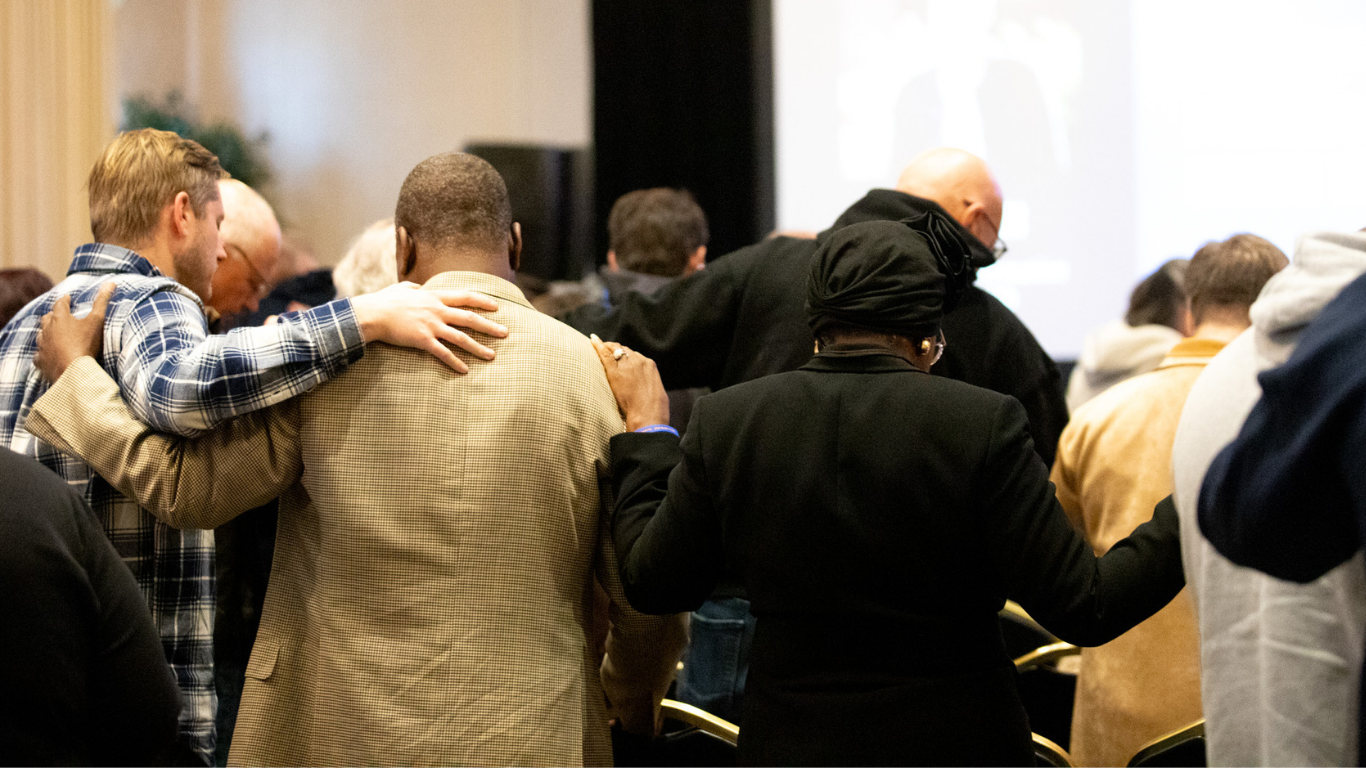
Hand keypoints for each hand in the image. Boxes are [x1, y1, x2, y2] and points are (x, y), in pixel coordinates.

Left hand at [34, 281, 115, 382]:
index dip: (65, 300)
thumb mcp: (97, 321)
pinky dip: (43, 353)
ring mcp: (42, 345)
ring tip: (53, 334)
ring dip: (47, 333)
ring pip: (41, 335)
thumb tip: (111, 282)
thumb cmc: (85, 344)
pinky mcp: (40, 361)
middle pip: (47, 318)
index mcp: (60, 318)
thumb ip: (102, 301)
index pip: (60, 303)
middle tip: (59, 315)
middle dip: (53, 315)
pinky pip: (39, 355)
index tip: (68, 298)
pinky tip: (47, 355)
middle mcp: (47, 329)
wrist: (74, 371)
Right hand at [350, 282, 508, 373]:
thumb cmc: (384, 301)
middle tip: (505, 333)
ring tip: (492, 356)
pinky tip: (464, 370)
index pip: (465, 296)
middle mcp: (437, 310)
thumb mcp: (401, 288)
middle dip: (490, 326)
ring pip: (461, 338)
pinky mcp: (422, 340)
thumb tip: (417, 286)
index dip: (483, 301)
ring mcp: (431, 326)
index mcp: (434, 296)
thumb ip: (413, 287)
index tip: (497, 307)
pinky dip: (455, 362)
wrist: (371, 313)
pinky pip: (443, 353)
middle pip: (470, 318)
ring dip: (478, 348)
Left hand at [590, 334, 669, 431]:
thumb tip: (643, 389)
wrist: (648, 416)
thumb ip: (647, 385)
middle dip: (615, 351)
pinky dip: (597, 345)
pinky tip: (592, 340)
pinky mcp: (615, 371)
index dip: (624, 355)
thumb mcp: (655, 393)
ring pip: (614, 349)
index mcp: (649, 366)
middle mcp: (639, 361)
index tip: (618, 357)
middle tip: (606, 352)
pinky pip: (604, 353)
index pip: (634, 355)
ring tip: (598, 346)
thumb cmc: (654, 411)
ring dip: (607, 348)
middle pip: (624, 350)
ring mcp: (627, 365)